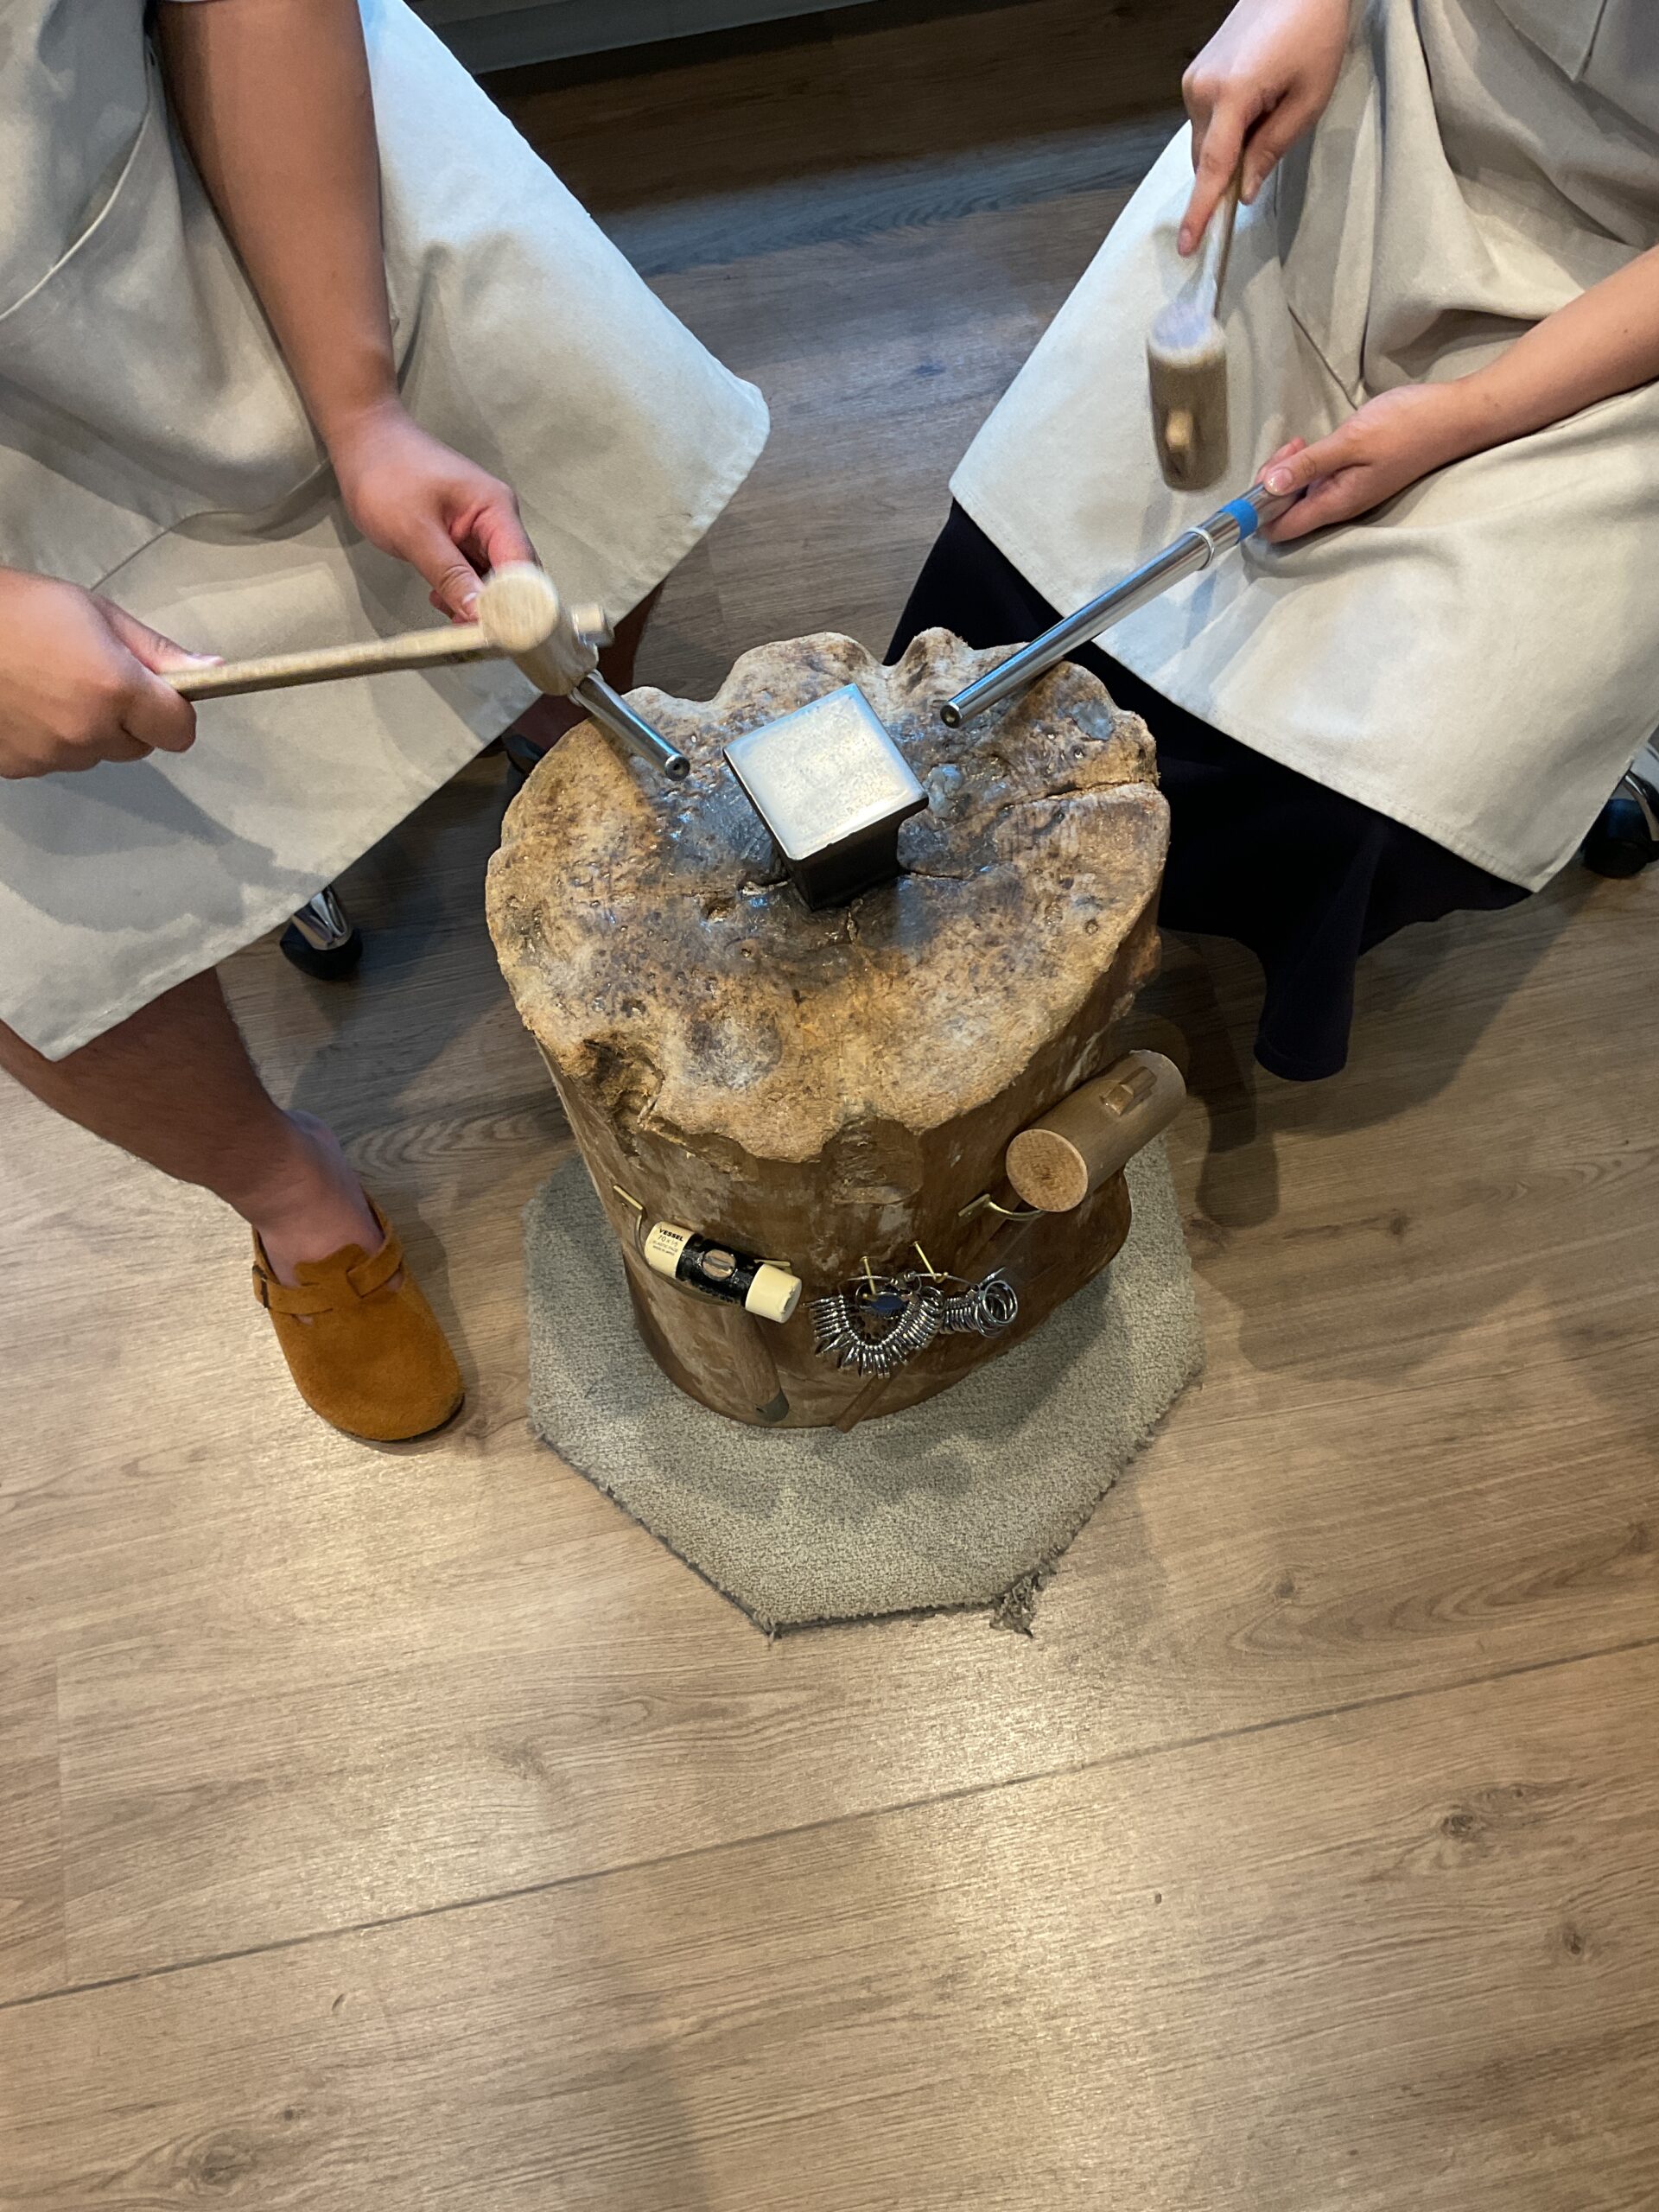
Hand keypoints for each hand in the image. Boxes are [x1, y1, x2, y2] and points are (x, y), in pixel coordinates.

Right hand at [0, 571, 208, 779]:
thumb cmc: (16, 609)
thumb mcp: (95, 613)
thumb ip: (157, 651)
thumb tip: (213, 670)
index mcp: (116, 690)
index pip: (180, 731)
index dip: (173, 711)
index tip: (158, 692)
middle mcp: (88, 732)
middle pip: (139, 746)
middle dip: (128, 718)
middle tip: (92, 676)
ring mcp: (52, 755)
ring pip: (96, 754)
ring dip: (87, 729)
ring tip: (49, 684)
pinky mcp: (20, 768)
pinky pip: (55, 761)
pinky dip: (49, 739)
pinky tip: (25, 703)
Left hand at [328, 403, 535, 621]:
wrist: (364, 440)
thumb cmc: (385, 474)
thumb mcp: (414, 531)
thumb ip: (449, 574)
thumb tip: (479, 614)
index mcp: (495, 509)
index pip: (522, 566)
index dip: (518, 605)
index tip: (502, 636)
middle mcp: (497, 519)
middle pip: (515, 576)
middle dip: (499, 609)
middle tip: (473, 637)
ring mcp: (481, 528)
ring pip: (495, 577)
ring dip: (478, 603)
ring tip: (450, 619)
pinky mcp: (464, 535)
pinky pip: (475, 571)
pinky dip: (463, 590)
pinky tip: (442, 599)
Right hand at [1179, 0, 1349, 254]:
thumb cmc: (1313, 32)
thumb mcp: (1309, 99)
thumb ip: (1273, 149)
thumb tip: (1245, 190)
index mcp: (1231, 94)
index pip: (1213, 168)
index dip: (1200, 210)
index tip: (1187, 244)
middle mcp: (1201, 89)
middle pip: (1206, 160)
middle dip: (1231, 169)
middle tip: (1269, 144)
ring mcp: (1194, 80)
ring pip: (1205, 143)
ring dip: (1230, 146)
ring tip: (1269, 108)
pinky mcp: (1196, 74)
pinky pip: (1205, 121)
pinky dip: (1226, 127)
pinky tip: (1255, 101)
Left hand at [1255, 384, 1481, 541]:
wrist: (1455, 416)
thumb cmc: (1407, 426)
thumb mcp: (1352, 441)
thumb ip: (1310, 465)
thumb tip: (1269, 488)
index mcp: (1336, 504)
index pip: (1280, 530)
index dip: (1258, 512)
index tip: (1261, 479)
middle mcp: (1338, 505)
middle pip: (1285, 514)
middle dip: (1271, 487)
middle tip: (1287, 449)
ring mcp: (1346, 491)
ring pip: (1299, 496)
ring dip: (1287, 473)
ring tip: (1299, 442)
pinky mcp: (1353, 476)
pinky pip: (1315, 482)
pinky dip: (1304, 466)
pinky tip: (1309, 444)